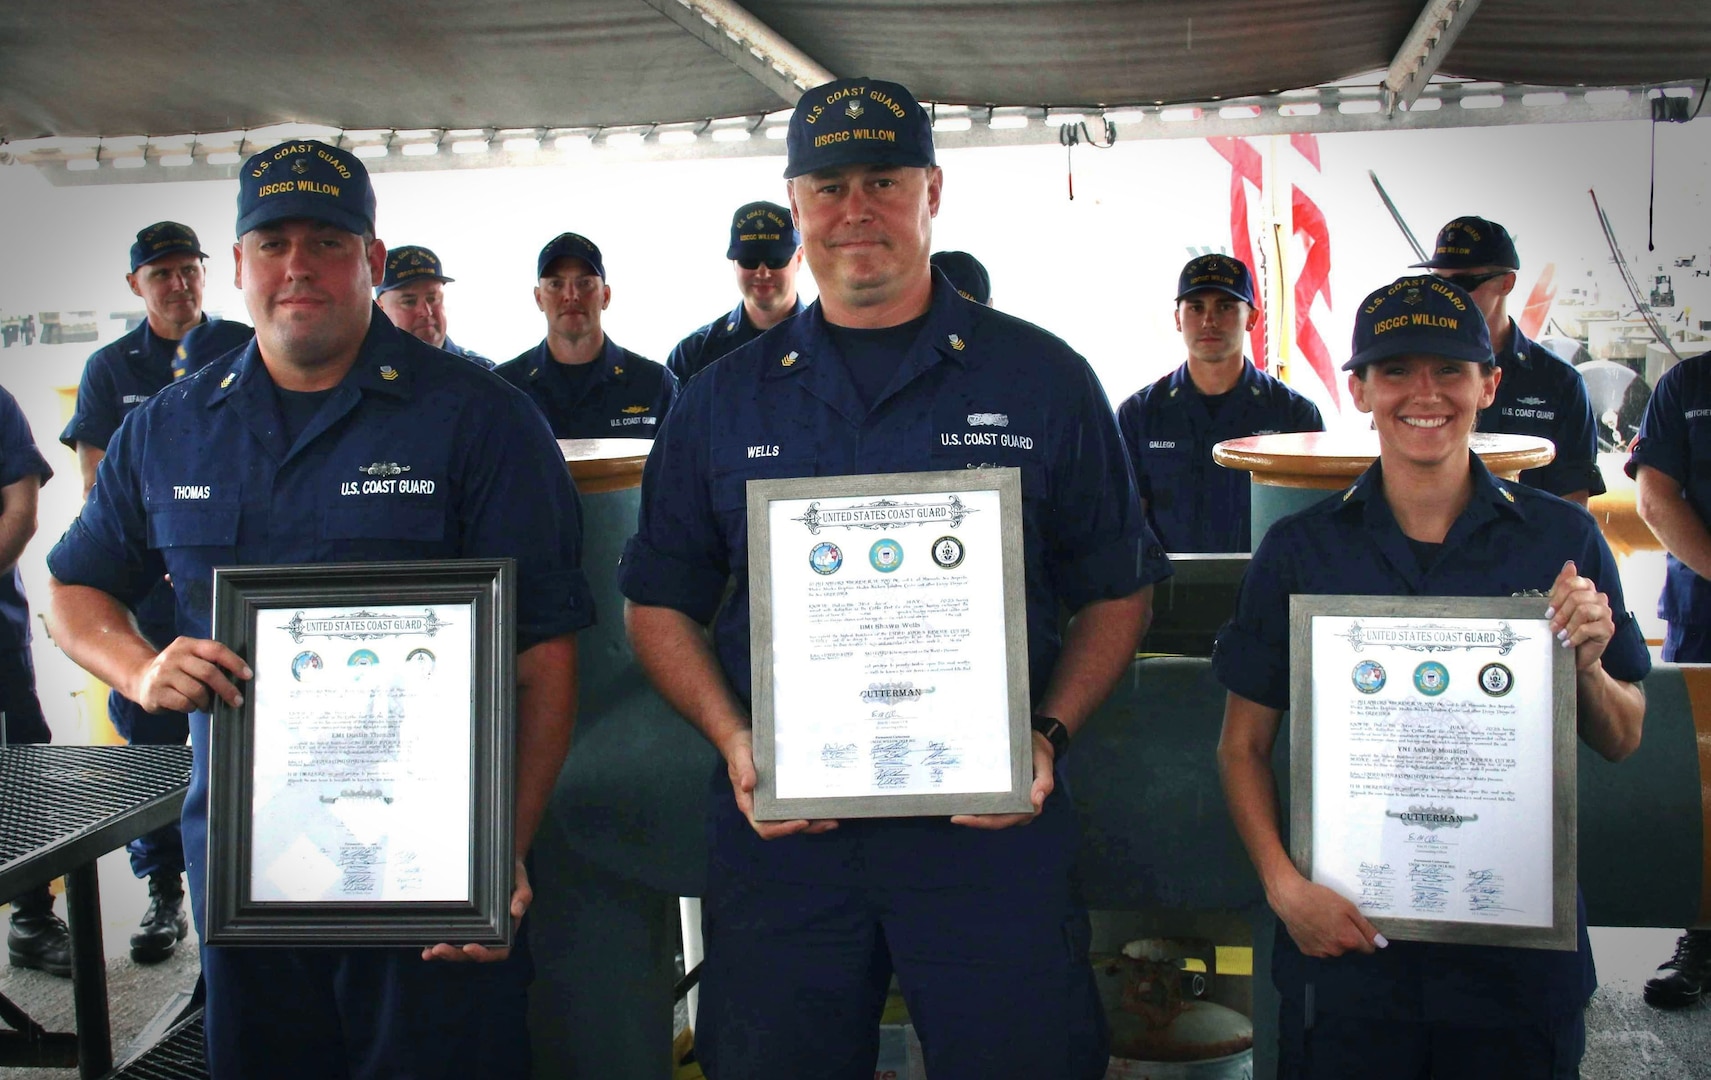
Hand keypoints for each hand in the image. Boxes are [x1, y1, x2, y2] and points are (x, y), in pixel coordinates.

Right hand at [133, 637, 249, 712]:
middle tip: (236, 700)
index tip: (248, 675)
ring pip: (196, 690)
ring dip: (206, 701)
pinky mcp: (155, 691)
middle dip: (227, 689)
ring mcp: (163, 673)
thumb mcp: (190, 658)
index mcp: (187, 644)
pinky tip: (190, 705)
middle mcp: (174, 656)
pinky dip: (192, 707)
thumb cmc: (176, 670)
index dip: (234, 662)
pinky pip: (183, 702)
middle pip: (208, 672)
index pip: (216, 649)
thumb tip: (240, 677)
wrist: (140, 677)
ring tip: (206, 703)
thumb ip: (209, 661)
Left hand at [422, 857, 530, 962]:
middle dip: (455, 954)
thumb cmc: (512, 874)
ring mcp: (473, 931)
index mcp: (506, 930)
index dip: (483, 954)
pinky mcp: (460, 924)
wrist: (497, 861)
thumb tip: (516, 911)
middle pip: (471, 954)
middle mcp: (489, 935)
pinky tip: (424, 947)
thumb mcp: (521, 882)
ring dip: (443, 953)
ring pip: (458, 950)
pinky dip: (435, 945)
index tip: (469, 947)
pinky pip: (449, 938)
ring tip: (429, 951)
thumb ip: (523, 896)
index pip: (497, 951)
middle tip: (439, 948)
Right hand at [724, 729, 837, 839]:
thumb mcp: (740, 756)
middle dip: (808, 828)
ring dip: (814, 822)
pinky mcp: (783, 793)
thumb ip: (744, 770)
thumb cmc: (740, 750)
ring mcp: (774, 802)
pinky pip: (798, 805)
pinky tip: (827, 804)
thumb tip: (748, 786)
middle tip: (829, 823)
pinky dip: (813, 808)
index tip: (802, 823)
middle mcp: (763, 808)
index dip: (784, 829)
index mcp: (750, 805)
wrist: (743, 739)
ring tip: (834, 819)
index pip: (765, 827)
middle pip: (786, 826)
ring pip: (795, 819)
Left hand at [951, 731, 1053, 830]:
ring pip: (990, 816)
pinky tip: (962, 800)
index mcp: (1030, 807)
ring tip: (954, 808)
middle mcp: (1020, 810)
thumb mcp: (1044, 762)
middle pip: (993, 821)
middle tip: (953, 816)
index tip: (961, 818)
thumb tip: (1036, 800)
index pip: (1003, 820)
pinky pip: (990, 805)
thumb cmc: (1038, 753)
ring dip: (973, 815)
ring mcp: (1012, 804)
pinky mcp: (1005, 796)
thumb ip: (1044, 781)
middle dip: (973, 821)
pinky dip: (977, 805)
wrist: (1037, 743)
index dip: (982, 822)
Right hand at [1271, 873, 1384, 957]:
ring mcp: (1320, 952)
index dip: (1365, 937)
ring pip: (1334, 949)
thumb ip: (1366, 928)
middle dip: (1347, 936)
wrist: (1290, 898)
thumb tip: (1382, 944)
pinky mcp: (1307, 950)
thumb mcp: (1348, 907)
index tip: (1357, 926)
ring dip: (1333, 940)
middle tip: (1337, 918)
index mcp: (1348, 940)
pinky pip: (1319, 948)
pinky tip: (1312, 926)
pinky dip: (1319, 940)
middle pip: (1349, 948)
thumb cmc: (1320, 898)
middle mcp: (1336, 951)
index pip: (1367, 948)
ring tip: (1322, 921)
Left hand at [1546, 560, 1614, 671]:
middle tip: (1552, 626)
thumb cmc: (1566, 629)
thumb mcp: (1559, 607)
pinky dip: (1574, 636)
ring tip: (1560, 635)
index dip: (1557, 596)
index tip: (1548, 611)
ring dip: (1568, 625)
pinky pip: (1588, 628)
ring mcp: (1606, 612)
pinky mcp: (1608, 628)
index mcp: (1587, 589)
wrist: (1575, 655)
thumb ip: (1562, 586)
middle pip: (1577, 597)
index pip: (1573, 582)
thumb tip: (1570, 564)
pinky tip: (1568, 642)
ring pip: (1584, 611)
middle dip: (1561, 613)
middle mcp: (1599, 598)